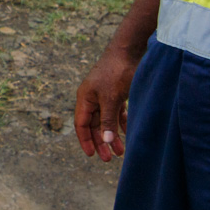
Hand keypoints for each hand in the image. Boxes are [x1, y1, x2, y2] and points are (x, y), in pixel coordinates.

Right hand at [74, 45, 139, 161]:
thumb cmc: (116, 72)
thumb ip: (108, 120)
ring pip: (106, 121)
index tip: (92, 155)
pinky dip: (121, 124)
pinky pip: (116, 113)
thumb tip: (107, 141)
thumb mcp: (111, 98)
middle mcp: (93, 98)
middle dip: (101, 142)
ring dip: (113, 136)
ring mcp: (105, 96)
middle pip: (94, 125)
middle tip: (109, 159)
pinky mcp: (117, 93)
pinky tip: (128, 134)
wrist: (129, 51)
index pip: (81, 124)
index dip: (85, 140)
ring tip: (122, 152)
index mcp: (85, 98)